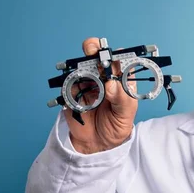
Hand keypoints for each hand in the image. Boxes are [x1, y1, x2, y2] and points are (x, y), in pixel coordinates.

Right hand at [64, 37, 137, 153]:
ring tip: (84, 72)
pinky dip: (69, 82)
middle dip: (95, 49)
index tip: (115, 57)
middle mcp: (104, 77)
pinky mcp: (72, 90)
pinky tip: (74, 89)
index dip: (119, 56)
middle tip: (93, 50)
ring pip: (81, 65)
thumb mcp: (125, 115)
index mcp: (121, 80)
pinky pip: (68, 82)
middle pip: (99, 57)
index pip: (122, 62)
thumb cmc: (116, 126)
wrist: (97, 143)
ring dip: (80, 64)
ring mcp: (87, 82)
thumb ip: (122, 99)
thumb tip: (112, 84)